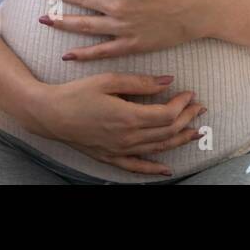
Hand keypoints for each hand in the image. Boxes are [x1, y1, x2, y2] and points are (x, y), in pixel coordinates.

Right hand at [26, 74, 205, 176]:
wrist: (50, 114)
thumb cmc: (77, 93)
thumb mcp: (108, 79)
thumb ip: (139, 82)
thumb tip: (167, 81)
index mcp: (128, 116)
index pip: (166, 115)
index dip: (182, 105)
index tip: (189, 93)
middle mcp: (127, 137)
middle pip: (166, 132)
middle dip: (186, 119)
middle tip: (199, 108)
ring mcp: (119, 150)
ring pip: (157, 149)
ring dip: (179, 140)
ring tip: (195, 132)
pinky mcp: (110, 157)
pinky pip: (136, 167)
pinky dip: (153, 169)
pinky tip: (166, 170)